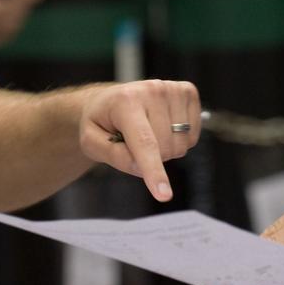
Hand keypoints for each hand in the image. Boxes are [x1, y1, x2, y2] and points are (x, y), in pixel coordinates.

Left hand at [78, 78, 199, 201]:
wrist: (111, 100)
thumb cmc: (101, 122)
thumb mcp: (90, 141)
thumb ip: (112, 154)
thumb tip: (139, 166)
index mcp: (125, 101)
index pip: (144, 142)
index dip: (154, 170)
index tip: (164, 195)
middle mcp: (152, 90)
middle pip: (164, 149)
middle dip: (149, 159)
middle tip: (132, 143)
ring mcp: (173, 89)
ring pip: (181, 145)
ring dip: (165, 150)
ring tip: (147, 133)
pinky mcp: (188, 92)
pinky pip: (193, 136)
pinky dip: (179, 140)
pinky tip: (164, 127)